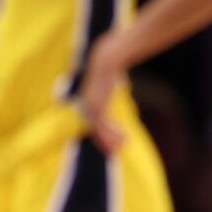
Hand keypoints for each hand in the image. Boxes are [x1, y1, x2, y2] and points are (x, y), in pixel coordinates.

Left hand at [75, 27, 132, 154]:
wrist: (106, 61)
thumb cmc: (110, 68)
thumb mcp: (109, 80)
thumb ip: (111, 84)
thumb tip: (119, 79)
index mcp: (87, 102)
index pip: (93, 123)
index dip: (102, 134)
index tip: (113, 140)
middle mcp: (86, 107)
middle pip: (95, 130)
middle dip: (105, 141)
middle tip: (115, 150)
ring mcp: (90, 108)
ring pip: (100, 131)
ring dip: (112, 139)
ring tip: (125, 144)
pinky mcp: (97, 108)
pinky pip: (104, 127)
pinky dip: (113, 134)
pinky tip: (125, 137)